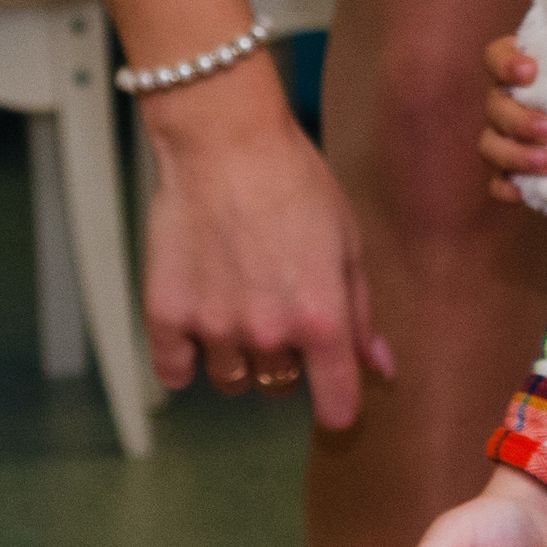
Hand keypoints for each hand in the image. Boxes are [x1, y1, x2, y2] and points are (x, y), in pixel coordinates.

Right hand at [138, 63, 396, 425]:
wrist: (224, 141)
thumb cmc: (293, 181)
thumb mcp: (347, 241)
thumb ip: (361, 313)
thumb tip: (381, 367)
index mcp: (321, 318)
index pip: (337, 405)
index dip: (339, 403)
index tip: (334, 392)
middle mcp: (268, 333)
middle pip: (280, 387)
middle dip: (286, 360)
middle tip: (279, 308)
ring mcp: (213, 327)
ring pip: (231, 380)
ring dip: (239, 355)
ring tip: (238, 300)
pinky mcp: (166, 315)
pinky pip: (175, 371)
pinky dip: (186, 357)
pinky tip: (199, 317)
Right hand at [479, 35, 546, 203]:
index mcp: (526, 66)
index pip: (496, 56)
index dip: (506, 63)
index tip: (531, 70)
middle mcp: (510, 100)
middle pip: (494, 106)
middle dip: (519, 119)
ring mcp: (510, 137)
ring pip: (490, 144)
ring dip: (514, 154)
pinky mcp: (519, 172)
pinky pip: (496, 181)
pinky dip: (504, 186)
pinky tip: (521, 191)